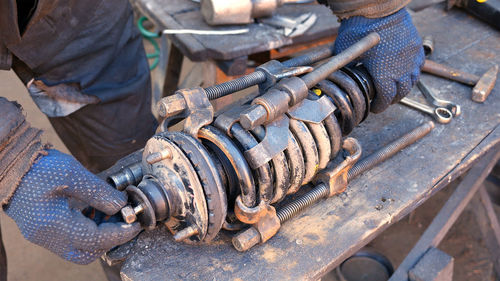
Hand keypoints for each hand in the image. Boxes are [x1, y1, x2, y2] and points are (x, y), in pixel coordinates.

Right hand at [4, 150, 140, 264]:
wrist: (8, 162)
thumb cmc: (36, 166)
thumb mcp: (72, 174)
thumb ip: (99, 192)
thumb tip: (121, 206)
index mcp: (53, 225)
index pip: (95, 240)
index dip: (119, 233)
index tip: (135, 223)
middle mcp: (46, 237)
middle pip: (86, 253)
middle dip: (109, 240)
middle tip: (124, 221)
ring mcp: (42, 235)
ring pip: (78, 248)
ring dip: (99, 235)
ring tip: (111, 213)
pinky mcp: (42, 229)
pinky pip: (69, 239)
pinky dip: (87, 230)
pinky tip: (95, 211)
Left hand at [334, 8, 424, 112]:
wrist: (376, 8)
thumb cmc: (359, 29)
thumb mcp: (347, 52)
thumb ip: (348, 67)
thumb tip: (342, 74)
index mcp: (384, 75)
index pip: (385, 99)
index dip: (380, 106)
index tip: (375, 108)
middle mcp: (401, 69)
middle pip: (401, 93)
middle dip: (392, 99)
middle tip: (384, 100)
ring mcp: (410, 57)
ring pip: (412, 80)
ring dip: (404, 87)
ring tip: (395, 88)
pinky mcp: (416, 46)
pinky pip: (418, 65)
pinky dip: (412, 72)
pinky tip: (405, 72)